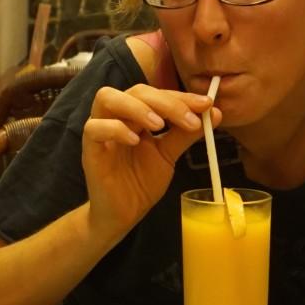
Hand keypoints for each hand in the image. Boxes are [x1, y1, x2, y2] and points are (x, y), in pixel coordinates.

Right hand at [82, 84, 219, 236]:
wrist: (123, 214)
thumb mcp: (168, 155)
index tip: (206, 104)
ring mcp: (101, 131)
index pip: (157, 94)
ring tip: (159, 125)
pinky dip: (115, 129)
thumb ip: (186, 134)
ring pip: (106, 97)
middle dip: (166, 101)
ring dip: (137, 107)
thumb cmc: (141, 182)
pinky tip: (135, 141)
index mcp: (136, 115)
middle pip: (135, 91)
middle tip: (190, 118)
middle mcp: (117, 117)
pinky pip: (93, 128)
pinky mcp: (90, 150)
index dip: (182, 97)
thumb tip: (214, 112)